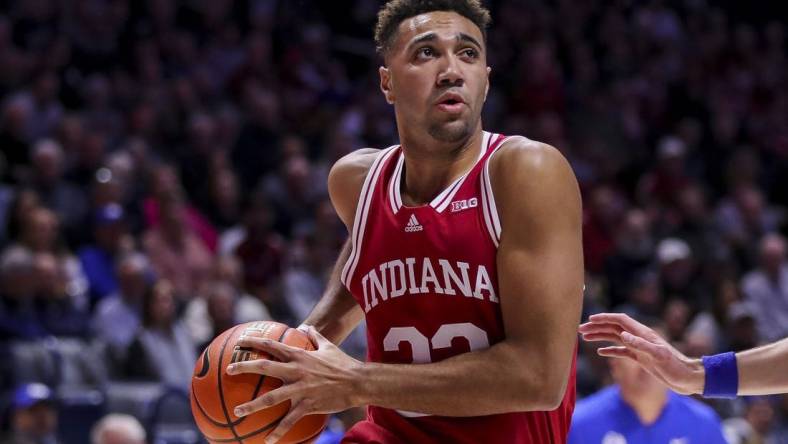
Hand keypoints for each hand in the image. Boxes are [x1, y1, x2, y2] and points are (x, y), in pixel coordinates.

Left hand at [226, 326, 362, 443]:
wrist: (358, 382)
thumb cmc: (344, 363)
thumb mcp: (328, 346)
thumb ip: (315, 336)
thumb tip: (306, 326)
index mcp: (300, 355)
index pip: (272, 345)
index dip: (254, 342)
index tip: (240, 342)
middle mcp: (297, 370)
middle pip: (265, 367)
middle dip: (244, 367)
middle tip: (228, 370)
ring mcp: (301, 388)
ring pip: (271, 397)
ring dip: (252, 405)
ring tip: (237, 411)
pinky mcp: (308, 405)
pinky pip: (289, 420)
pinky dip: (278, 431)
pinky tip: (268, 440)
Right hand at [578, 313, 704, 394]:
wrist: (687, 379)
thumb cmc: (676, 367)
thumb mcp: (658, 356)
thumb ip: (640, 344)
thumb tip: (622, 335)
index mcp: (643, 333)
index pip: (620, 320)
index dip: (604, 318)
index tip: (590, 319)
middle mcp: (639, 338)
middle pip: (614, 328)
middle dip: (597, 327)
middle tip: (580, 329)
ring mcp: (639, 348)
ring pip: (615, 338)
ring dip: (600, 336)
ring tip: (585, 337)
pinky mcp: (640, 358)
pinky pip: (621, 351)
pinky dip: (609, 350)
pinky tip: (600, 352)